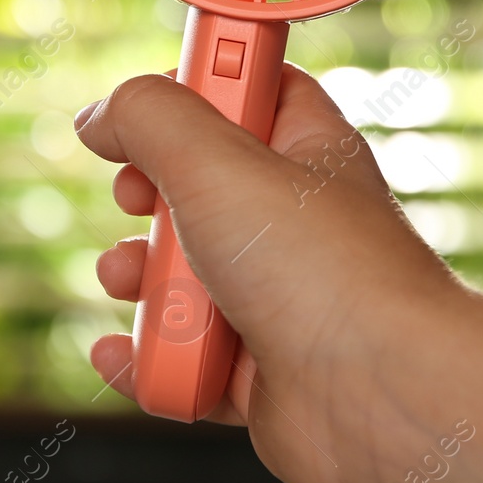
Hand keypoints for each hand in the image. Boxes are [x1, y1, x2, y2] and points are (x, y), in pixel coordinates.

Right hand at [75, 67, 465, 482]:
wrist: (381, 398)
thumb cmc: (324, 274)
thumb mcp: (216, 162)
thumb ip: (147, 119)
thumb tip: (100, 118)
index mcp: (305, 151)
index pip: (249, 89)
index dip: (194, 84)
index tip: (147, 102)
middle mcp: (293, 223)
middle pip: (194, 188)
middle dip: (146, 197)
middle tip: (138, 199)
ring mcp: (276, 301)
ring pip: (180, 278)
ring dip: (139, 284)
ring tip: (131, 284)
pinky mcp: (258, 373)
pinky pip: (182, 360)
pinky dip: (147, 359)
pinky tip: (123, 354)